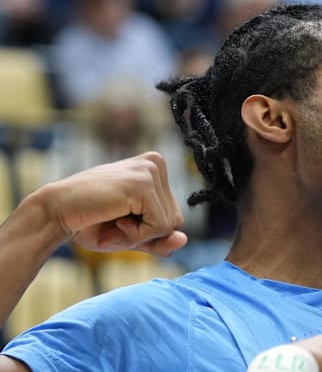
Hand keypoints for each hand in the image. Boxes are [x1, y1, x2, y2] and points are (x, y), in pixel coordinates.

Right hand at [41, 152, 186, 256]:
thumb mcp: (133, 236)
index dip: (148, 231)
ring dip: (139, 235)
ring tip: (113, 218)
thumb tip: (184, 240)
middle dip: (145, 234)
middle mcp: (156, 163)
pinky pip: (159, 226)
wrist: (55, 214)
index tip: (120, 219)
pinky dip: (136, 234)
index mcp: (155, 168)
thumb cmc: (91, 222)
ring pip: (169, 225)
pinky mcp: (143, 184)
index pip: (174, 216)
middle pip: (175, 220)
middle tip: (114, 220)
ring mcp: (150, 170)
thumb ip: (160, 240)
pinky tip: (114, 217)